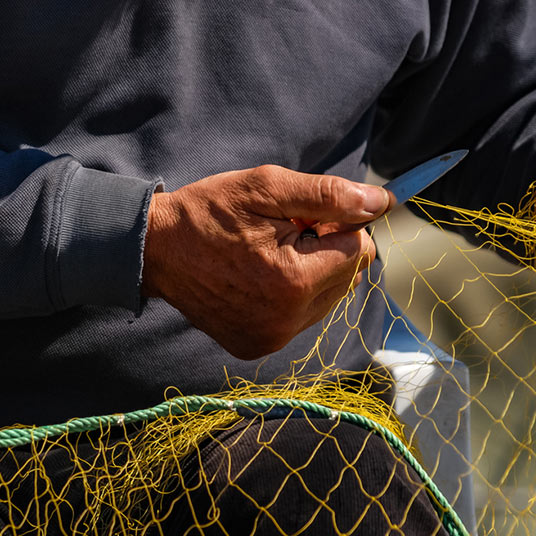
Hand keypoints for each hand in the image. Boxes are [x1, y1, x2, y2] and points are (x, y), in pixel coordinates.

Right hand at [143, 165, 392, 358]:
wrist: (154, 250)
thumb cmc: (208, 212)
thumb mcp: (267, 189)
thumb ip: (329, 196)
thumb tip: (381, 203)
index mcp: (294, 281)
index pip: (359, 248)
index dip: (334, 224)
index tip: (299, 217)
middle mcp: (287, 320)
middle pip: (348, 276)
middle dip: (326, 249)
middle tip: (280, 234)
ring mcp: (271, 338)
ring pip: (328, 298)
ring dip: (311, 272)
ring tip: (266, 256)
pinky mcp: (256, 346)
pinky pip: (301, 317)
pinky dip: (291, 295)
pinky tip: (258, 278)